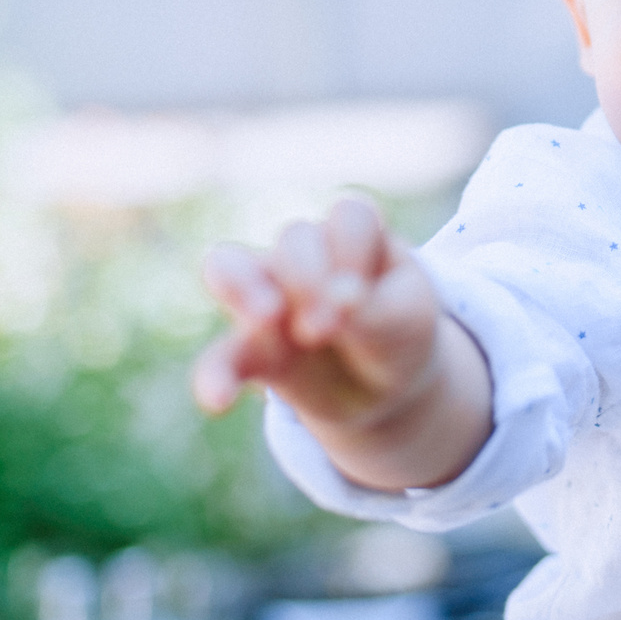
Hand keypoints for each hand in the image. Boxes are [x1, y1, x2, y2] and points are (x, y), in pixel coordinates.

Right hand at [190, 198, 491, 489]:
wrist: (384, 388)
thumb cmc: (398, 334)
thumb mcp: (405, 323)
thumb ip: (371, 310)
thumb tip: (340, 298)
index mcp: (358, 235)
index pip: (349, 218)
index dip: (350, 252)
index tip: (358, 297)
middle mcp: (308, 254)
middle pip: (294, 239)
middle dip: (307, 278)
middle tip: (325, 328)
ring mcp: (271, 295)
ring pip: (231, 269)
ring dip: (242, 290)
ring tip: (265, 318)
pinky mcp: (250, 348)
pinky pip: (221, 355)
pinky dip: (216, 376)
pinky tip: (219, 401)